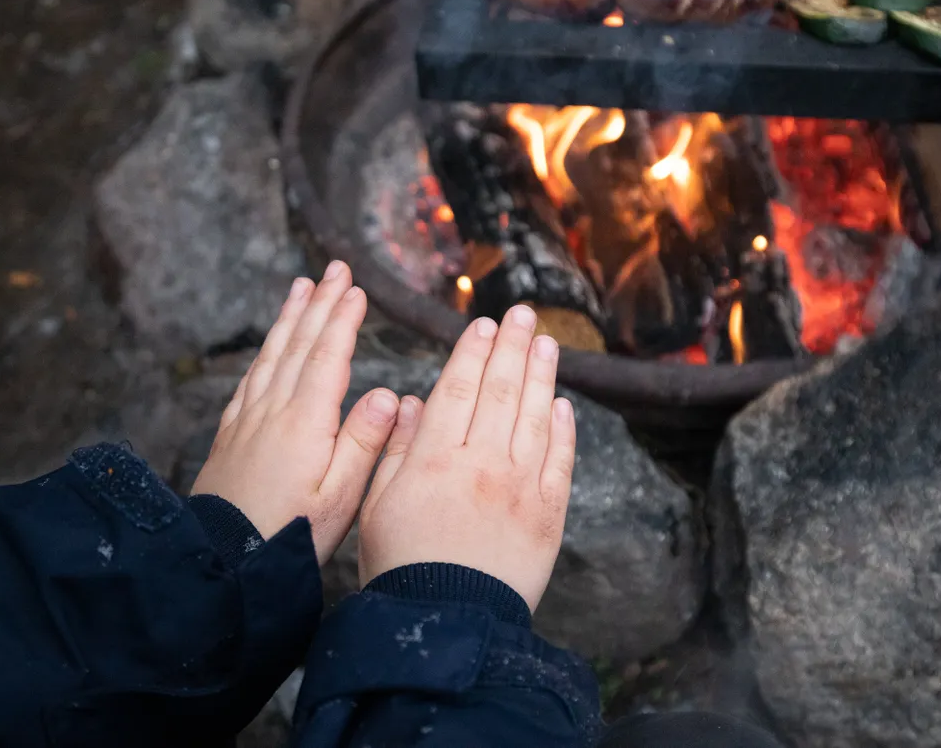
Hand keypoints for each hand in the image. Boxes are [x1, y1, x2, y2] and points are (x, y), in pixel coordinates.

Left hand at [192, 261, 397, 561]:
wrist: (221, 563)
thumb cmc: (288, 535)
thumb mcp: (341, 498)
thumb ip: (364, 443)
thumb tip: (387, 394)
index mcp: (306, 422)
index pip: (328, 357)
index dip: (343, 320)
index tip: (356, 289)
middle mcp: (273, 411)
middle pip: (299, 345)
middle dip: (320, 304)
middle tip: (334, 269)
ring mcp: (248, 421)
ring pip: (272, 356)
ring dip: (289, 318)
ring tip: (301, 288)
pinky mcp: (231, 436)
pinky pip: (250, 379)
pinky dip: (264, 352)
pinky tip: (269, 347)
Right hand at [357, 304, 576, 611]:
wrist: (446, 626)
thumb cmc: (400, 569)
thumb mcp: (377, 506)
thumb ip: (397, 450)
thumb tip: (411, 403)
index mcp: (435, 460)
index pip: (459, 390)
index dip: (472, 352)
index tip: (483, 325)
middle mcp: (483, 464)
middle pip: (501, 391)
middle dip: (512, 346)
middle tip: (521, 314)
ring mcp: (521, 488)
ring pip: (536, 417)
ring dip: (542, 375)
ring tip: (546, 342)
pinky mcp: (548, 515)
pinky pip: (561, 462)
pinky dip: (564, 430)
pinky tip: (564, 405)